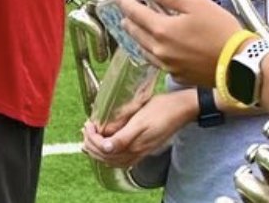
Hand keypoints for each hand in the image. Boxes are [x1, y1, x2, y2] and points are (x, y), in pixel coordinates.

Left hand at [81, 90, 196, 167]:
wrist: (182, 109)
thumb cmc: (163, 108)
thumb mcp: (141, 118)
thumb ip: (123, 135)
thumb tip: (106, 147)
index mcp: (134, 144)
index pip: (104, 149)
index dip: (92, 139)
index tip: (88, 125)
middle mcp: (136, 152)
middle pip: (106, 157)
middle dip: (92, 145)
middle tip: (86, 130)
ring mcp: (141, 152)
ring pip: (113, 160)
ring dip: (99, 150)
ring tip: (91, 139)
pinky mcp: (144, 149)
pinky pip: (122, 159)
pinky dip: (110, 155)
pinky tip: (108, 148)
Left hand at [115, 0, 242, 84]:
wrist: (236, 63)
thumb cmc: (219, 29)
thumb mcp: (196, 4)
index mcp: (162, 30)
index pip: (136, 13)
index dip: (125, 2)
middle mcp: (159, 50)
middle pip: (136, 33)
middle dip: (128, 19)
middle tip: (125, 10)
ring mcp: (167, 66)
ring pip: (143, 49)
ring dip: (137, 36)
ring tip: (135, 27)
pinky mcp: (177, 75)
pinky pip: (156, 61)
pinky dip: (150, 50)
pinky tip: (155, 46)